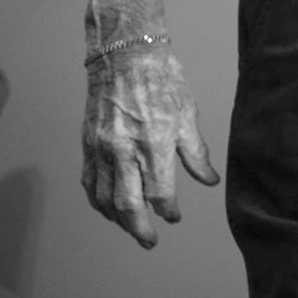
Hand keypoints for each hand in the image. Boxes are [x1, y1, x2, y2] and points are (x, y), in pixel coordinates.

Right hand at [80, 37, 219, 246]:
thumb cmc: (162, 81)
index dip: (168, 211)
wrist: (124, 56)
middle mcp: (124, 151)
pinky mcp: (87, 144)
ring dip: (117, 219)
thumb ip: (196, 154)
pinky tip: (108, 208)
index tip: (174, 216)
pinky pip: (89, 182)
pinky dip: (98, 201)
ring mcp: (101, 149)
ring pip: (104, 198)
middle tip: (150, 242)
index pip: (159, 193)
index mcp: (153, 144)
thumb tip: (209, 181)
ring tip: (131, 228)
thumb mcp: (187, 116)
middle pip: (128, 204)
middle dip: (139, 228)